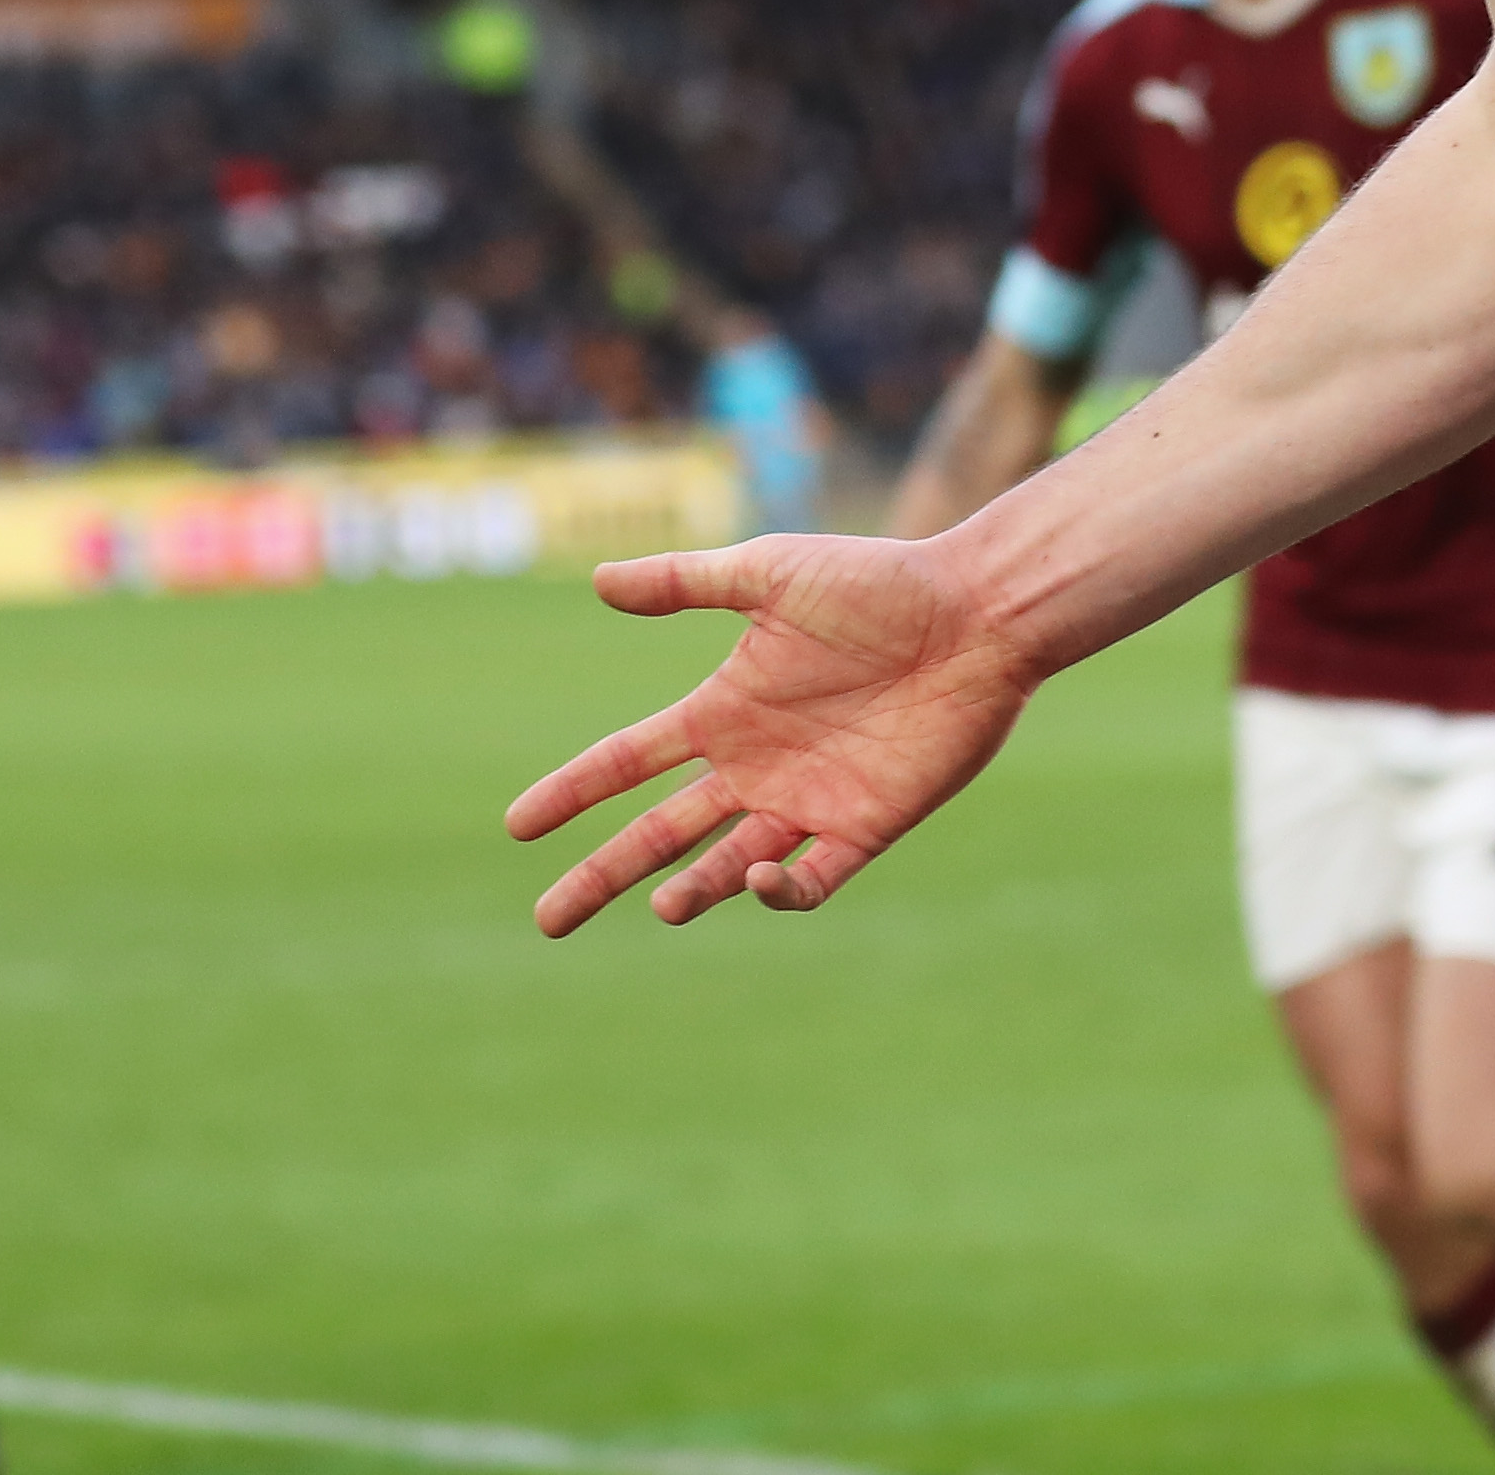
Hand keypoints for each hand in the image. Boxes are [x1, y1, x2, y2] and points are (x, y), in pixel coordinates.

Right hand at [508, 533, 1043, 934]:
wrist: (976, 615)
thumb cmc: (877, 584)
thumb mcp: (769, 573)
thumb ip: (686, 581)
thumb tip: (599, 579)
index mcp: (724, 710)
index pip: (627, 761)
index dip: (573, 792)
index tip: (518, 825)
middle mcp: (756, 764)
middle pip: (659, 833)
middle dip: (602, 875)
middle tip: (548, 920)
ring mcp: (807, 801)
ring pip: (726, 866)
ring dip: (692, 889)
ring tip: (665, 905)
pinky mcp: (864, 827)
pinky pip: (810, 880)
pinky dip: (779, 892)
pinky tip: (758, 878)